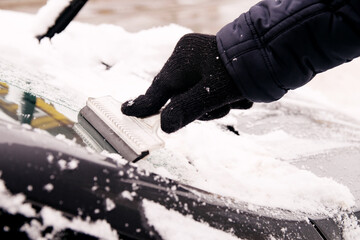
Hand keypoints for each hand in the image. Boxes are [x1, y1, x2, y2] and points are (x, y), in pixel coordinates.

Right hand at [121, 33, 252, 132]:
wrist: (274, 55)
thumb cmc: (240, 71)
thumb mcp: (212, 93)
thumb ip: (186, 109)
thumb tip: (164, 126)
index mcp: (182, 59)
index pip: (159, 88)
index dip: (144, 103)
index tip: (126, 111)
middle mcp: (189, 60)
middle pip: (180, 97)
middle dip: (200, 108)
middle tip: (218, 106)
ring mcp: (202, 66)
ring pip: (197, 99)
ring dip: (216, 106)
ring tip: (236, 98)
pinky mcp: (215, 72)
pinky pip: (210, 94)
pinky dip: (224, 100)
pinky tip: (240, 95)